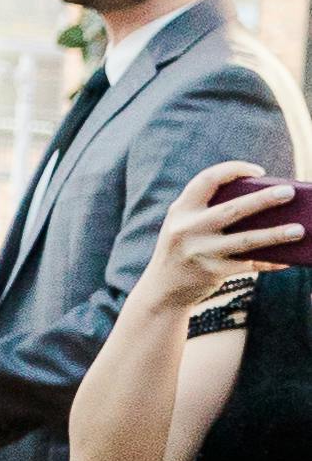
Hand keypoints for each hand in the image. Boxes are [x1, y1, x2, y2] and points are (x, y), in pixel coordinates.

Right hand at [143, 158, 305, 312]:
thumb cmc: (186, 249)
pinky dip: (271, 262)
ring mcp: (200, 252)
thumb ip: (211, 212)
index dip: (233, 170)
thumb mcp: (187, 226)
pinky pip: (249, 265)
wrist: (162, 289)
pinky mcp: (212, 272)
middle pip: (232, 210)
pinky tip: (289, 260)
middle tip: (290, 192)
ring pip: (245, 240)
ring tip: (300, 229)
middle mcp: (187, 229)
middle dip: (263, 200)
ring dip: (275, 234)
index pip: (207, 180)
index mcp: (181, 210)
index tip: (259, 171)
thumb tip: (265, 205)